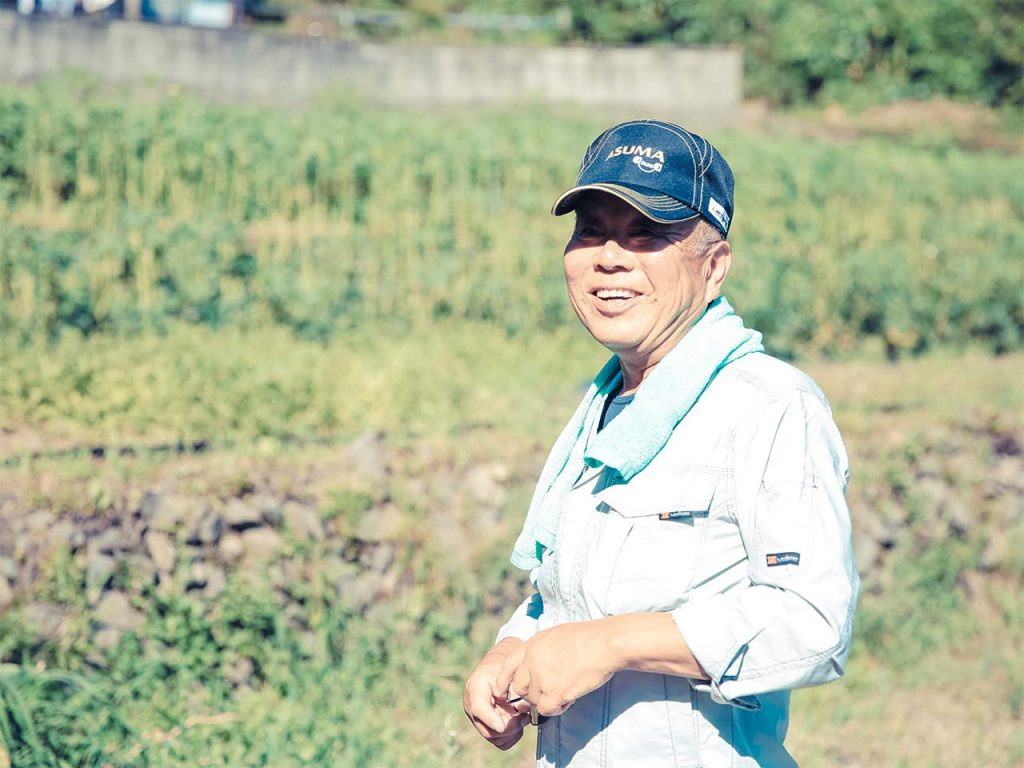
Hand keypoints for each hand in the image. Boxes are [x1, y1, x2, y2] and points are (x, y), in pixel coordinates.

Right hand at [464, 638, 530, 749]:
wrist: (498, 666)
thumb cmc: (504, 666)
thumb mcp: (507, 668)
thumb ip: (511, 685)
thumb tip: (520, 708)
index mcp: (475, 688)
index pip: (478, 708)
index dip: (490, 719)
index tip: (502, 725)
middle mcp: (473, 707)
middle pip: (488, 730)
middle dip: (509, 727)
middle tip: (523, 716)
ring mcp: (479, 718)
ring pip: (495, 738)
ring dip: (512, 732)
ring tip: (522, 717)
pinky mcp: (487, 726)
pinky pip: (501, 742)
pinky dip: (512, 735)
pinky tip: (518, 721)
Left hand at [495, 621, 619, 717]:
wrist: (604, 643)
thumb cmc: (588, 637)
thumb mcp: (556, 635)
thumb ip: (542, 650)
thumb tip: (539, 664)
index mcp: (532, 644)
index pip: (507, 665)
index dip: (502, 681)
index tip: (501, 691)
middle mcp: (532, 660)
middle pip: (519, 687)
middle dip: (531, 693)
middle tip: (550, 692)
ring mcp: (541, 676)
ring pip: (534, 700)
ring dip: (548, 700)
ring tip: (566, 691)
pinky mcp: (554, 691)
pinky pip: (547, 709)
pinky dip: (558, 708)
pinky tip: (569, 699)